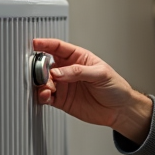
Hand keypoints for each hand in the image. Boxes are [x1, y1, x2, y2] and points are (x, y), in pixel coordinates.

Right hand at [32, 38, 152, 142]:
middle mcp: (68, 70)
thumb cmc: (115, 87)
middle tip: (42, 73)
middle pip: (46, 64)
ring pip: (44, 81)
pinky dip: (42, 96)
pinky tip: (46, 95)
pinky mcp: (62, 100)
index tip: (35, 44)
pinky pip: (46, 97)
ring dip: (41, 84)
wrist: (119, 110)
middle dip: (40, 67)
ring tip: (48, 87)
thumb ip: (78, 72)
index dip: (45, 44)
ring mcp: (64, 85)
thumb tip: (58, 72)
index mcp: (78, 58)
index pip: (58, 47)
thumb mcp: (100, 74)